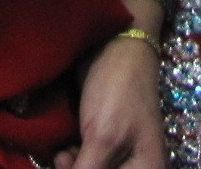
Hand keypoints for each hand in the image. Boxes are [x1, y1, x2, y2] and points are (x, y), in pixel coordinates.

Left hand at [53, 37, 164, 168]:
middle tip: (66, 159)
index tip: (76, 163)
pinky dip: (73, 162)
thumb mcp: (102, 140)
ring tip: (63, 155)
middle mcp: (136, 168)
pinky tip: (64, 152)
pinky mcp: (103, 145)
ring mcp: (119, 157)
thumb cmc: (117, 92)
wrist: (116, 45)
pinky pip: (85, 164)